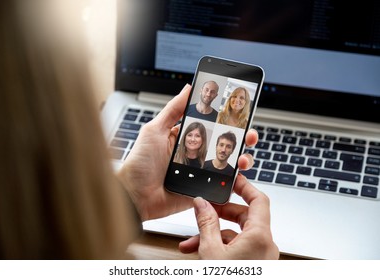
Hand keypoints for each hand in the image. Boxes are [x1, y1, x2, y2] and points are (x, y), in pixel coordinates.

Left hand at [118, 84, 258, 221]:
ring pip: (227, 163)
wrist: (134, 197)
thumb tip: (188, 88)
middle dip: (241, 138)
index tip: (240, 114)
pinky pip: (222, 184)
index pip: (210, 125)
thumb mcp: (154, 130)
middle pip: (224, 143)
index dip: (226, 120)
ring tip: (243, 157)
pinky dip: (234, 180)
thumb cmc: (139, 164)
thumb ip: (173, 110)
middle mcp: (194, 153)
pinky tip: (238, 174)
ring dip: (241, 158)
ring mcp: (199, 171)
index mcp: (184, 137)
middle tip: (249, 135)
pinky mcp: (201, 189)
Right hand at [179, 174, 278, 258]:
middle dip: (220, 212)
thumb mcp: (211, 251)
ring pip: (236, 233)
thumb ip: (206, 223)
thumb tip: (201, 203)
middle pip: (244, 216)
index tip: (231, 178)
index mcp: (260, 236)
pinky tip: (197, 250)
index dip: (245, 186)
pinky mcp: (253, 263)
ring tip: (191, 240)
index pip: (259, 199)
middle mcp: (264, 244)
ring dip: (213, 233)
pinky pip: (236, 247)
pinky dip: (218, 245)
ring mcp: (259, 255)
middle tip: (204, 207)